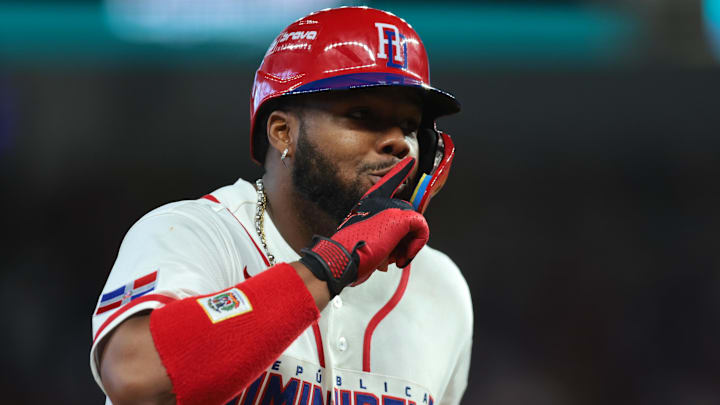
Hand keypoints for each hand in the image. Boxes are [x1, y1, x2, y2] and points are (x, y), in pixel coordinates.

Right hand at [299, 157, 428, 296]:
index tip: (408, 162)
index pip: (387, 183)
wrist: (342, 256)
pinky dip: (416, 246)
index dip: (399, 172)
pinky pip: (422, 229)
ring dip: (407, 245)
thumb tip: (391, 254)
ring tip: (392, 258)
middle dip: (404, 237)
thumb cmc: (348, 252)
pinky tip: (402, 258)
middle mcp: (380, 201)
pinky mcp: (402, 218)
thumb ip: (378, 235)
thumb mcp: (362, 237)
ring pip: (415, 223)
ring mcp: (391, 207)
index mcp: (368, 203)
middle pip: (407, 214)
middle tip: (391, 255)